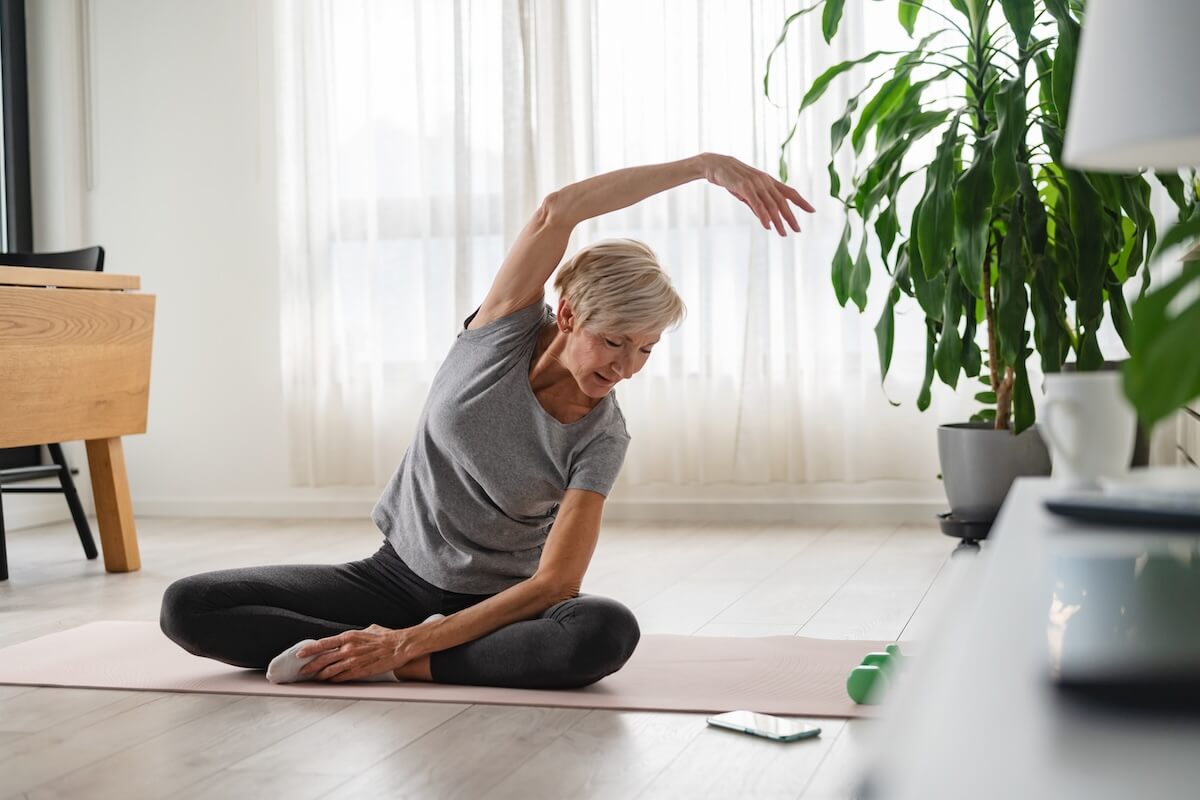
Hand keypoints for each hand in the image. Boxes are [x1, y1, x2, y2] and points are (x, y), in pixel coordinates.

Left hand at [297, 623, 421, 681]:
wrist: (399, 646)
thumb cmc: (386, 637)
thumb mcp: (368, 630)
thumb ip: (356, 635)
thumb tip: (350, 637)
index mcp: (348, 636)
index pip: (323, 643)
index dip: (309, 650)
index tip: (300, 654)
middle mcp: (348, 648)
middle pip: (323, 659)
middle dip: (310, 666)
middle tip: (303, 670)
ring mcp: (353, 661)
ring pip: (330, 670)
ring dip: (320, 675)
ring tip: (315, 678)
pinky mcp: (360, 671)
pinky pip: (342, 677)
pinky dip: (334, 680)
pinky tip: (330, 681)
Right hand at [700, 153, 814, 235]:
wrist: (717, 165)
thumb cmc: (732, 179)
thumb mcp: (748, 193)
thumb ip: (758, 205)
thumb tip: (768, 220)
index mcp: (769, 181)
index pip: (790, 192)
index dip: (802, 201)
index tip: (813, 210)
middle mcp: (765, 181)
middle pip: (783, 201)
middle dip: (791, 217)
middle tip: (798, 230)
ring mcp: (756, 184)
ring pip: (771, 205)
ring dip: (778, 221)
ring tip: (783, 234)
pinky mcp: (745, 187)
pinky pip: (757, 204)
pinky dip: (763, 216)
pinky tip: (767, 226)